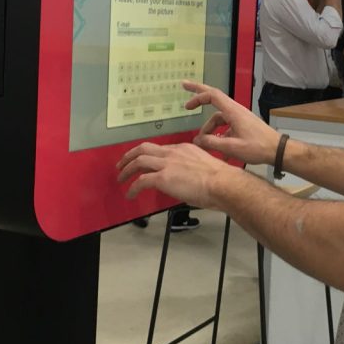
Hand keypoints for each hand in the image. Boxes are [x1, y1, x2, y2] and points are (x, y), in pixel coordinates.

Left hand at [117, 141, 233, 206]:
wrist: (223, 183)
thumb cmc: (221, 180)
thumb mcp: (204, 167)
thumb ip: (192, 170)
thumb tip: (187, 180)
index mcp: (183, 149)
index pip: (160, 149)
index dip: (148, 155)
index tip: (143, 161)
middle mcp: (173, 153)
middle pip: (143, 149)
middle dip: (130, 156)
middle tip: (122, 164)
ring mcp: (166, 164)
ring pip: (138, 161)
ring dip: (127, 170)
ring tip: (121, 178)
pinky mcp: (163, 178)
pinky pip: (141, 181)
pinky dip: (133, 188)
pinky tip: (130, 194)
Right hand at [183, 81, 280, 164]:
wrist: (277, 151)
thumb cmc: (257, 148)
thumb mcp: (231, 147)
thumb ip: (212, 143)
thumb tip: (197, 140)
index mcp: (233, 111)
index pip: (212, 95)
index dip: (197, 96)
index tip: (186, 105)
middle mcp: (235, 111)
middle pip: (214, 98)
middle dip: (199, 93)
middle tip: (184, 86)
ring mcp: (239, 117)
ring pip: (218, 118)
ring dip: (209, 129)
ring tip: (203, 143)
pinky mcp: (242, 125)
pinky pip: (226, 127)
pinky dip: (219, 135)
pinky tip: (218, 150)